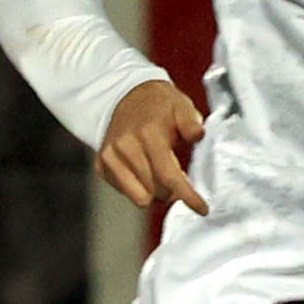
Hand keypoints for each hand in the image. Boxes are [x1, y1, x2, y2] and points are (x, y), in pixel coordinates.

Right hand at [99, 80, 207, 216]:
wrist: (125, 95)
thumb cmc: (158, 104)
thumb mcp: (181, 105)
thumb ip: (191, 122)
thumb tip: (198, 135)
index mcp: (148, 134)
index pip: (169, 176)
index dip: (187, 196)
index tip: (202, 208)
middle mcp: (125, 147)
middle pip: (157, 191)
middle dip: (172, 190)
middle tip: (178, 175)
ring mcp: (110, 157)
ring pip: (140, 197)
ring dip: (155, 191)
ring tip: (160, 171)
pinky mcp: (102, 165)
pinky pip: (126, 192)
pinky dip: (139, 186)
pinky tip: (144, 169)